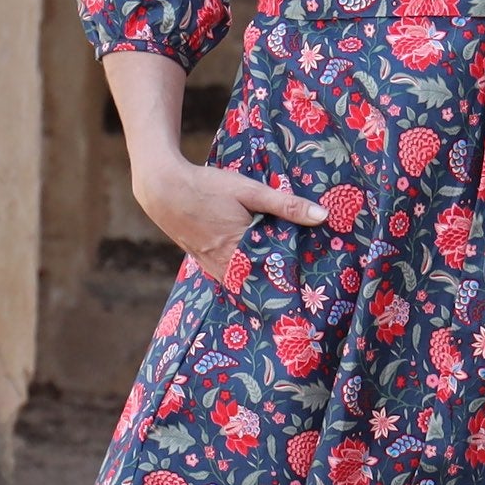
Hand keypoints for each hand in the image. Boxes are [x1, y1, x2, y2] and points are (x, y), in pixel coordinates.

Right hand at [132, 154, 326, 286]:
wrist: (163, 188)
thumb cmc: (208, 187)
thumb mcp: (250, 190)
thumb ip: (286, 205)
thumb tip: (322, 216)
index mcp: (240, 247)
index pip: (274, 275)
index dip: (293, 286)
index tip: (311, 295)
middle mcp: (224, 263)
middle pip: (258, 285)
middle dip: (278, 291)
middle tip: (302, 298)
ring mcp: (209, 264)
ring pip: (241, 284)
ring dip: (259, 287)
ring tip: (282, 292)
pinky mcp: (200, 260)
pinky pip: (226, 278)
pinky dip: (241, 280)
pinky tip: (252, 278)